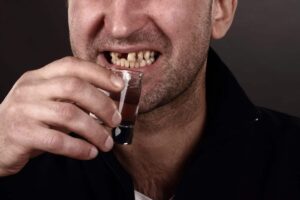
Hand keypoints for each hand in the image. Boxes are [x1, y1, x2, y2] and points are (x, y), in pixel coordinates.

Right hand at [0, 57, 123, 175]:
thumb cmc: (30, 120)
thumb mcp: (47, 101)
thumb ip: (71, 97)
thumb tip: (109, 101)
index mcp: (39, 77)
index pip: (72, 65)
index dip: (99, 73)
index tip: (119, 86)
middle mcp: (30, 89)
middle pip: (73, 87)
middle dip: (101, 104)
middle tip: (115, 120)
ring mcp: (23, 110)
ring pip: (68, 115)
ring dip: (94, 131)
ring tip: (107, 143)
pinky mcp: (21, 134)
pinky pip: (57, 140)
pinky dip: (79, 148)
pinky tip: (90, 152)